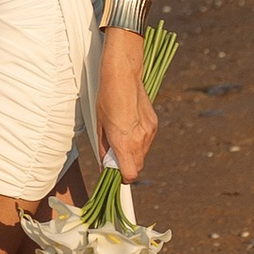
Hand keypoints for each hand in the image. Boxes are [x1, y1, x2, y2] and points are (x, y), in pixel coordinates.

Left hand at [91, 38, 157, 190]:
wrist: (123, 76)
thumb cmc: (106, 99)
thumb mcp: (99, 126)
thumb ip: (103, 150)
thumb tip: (105, 165)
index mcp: (124, 143)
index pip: (130, 174)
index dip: (122, 177)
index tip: (114, 173)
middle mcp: (140, 140)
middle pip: (137, 166)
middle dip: (126, 165)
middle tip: (114, 154)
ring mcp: (150, 132)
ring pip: (143, 154)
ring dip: (133, 152)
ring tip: (121, 136)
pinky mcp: (154, 124)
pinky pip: (147, 141)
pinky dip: (139, 140)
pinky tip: (130, 127)